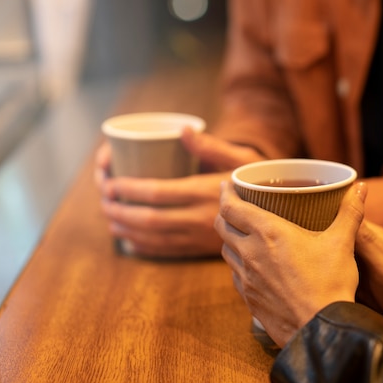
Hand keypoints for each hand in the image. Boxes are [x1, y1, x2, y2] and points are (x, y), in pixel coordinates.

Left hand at [94, 128, 264, 257]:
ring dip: (128, 231)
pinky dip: (145, 248)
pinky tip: (131, 243)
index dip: (129, 190)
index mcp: (206, 192)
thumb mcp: (240, 157)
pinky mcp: (202, 249)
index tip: (111, 184)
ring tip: (110, 221)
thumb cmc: (256, 178)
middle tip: (104, 203)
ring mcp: (200, 237)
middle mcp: (201, 218)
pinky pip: (168, 252)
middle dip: (121, 212)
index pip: (158, 192)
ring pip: (155, 238)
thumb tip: (182, 130)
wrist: (278, 215)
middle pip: (150, 219)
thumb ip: (210, 146)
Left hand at [215, 181, 367, 347]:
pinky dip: (237, 263)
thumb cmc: (331, 283)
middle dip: (225, 212)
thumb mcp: (342, 242)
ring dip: (230, 238)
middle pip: (222, 226)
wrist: (321, 329)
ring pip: (225, 250)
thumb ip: (350, 212)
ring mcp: (246, 277)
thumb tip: (361, 188)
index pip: (231, 207)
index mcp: (268, 232)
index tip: (227, 183)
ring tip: (242, 232)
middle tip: (234, 205)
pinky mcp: (248, 298)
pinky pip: (234, 274)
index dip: (225, 193)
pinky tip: (251, 264)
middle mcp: (250, 253)